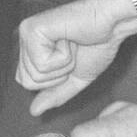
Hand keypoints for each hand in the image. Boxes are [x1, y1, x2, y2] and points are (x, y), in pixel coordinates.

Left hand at [16, 0, 135, 114]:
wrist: (113, 24)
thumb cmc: (96, 45)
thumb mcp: (74, 78)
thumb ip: (55, 95)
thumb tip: (34, 112)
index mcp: (30, 48)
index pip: (27, 83)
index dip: (54, 79)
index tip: (70, 58)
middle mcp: (23, 39)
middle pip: (28, 81)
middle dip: (58, 74)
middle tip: (71, 51)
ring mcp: (26, 33)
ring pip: (35, 74)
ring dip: (62, 64)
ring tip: (71, 45)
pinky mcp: (32, 29)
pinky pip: (43, 64)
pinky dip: (63, 57)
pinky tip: (69, 38)